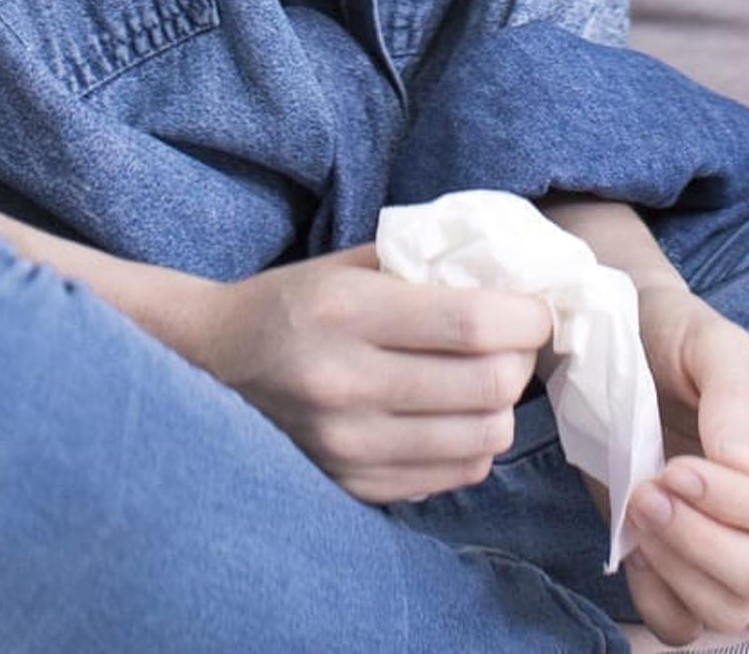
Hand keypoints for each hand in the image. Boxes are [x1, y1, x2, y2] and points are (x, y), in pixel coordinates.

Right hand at [165, 244, 555, 504]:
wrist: (211, 367)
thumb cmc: (293, 303)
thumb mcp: (350, 263)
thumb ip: (427, 264)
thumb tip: (515, 277)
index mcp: (346, 312)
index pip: (472, 324)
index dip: (526, 317)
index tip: (536, 308)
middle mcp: (345, 384)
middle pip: (489, 387)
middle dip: (522, 361)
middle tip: (515, 344)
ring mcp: (348, 445)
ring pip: (482, 440)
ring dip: (502, 407)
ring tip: (486, 380)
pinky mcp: (353, 485)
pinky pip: (453, 475)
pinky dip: (471, 444)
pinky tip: (452, 416)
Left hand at [612, 282, 748, 641]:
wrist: (623, 349)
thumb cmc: (679, 340)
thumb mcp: (713, 343)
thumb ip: (733, 394)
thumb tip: (743, 466)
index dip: (738, 505)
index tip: (676, 468)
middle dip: (704, 545)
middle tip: (648, 493)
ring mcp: (731, 547)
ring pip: (733, 611)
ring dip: (678, 571)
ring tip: (638, 510)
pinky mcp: (682, 569)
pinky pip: (684, 623)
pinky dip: (657, 600)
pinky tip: (635, 547)